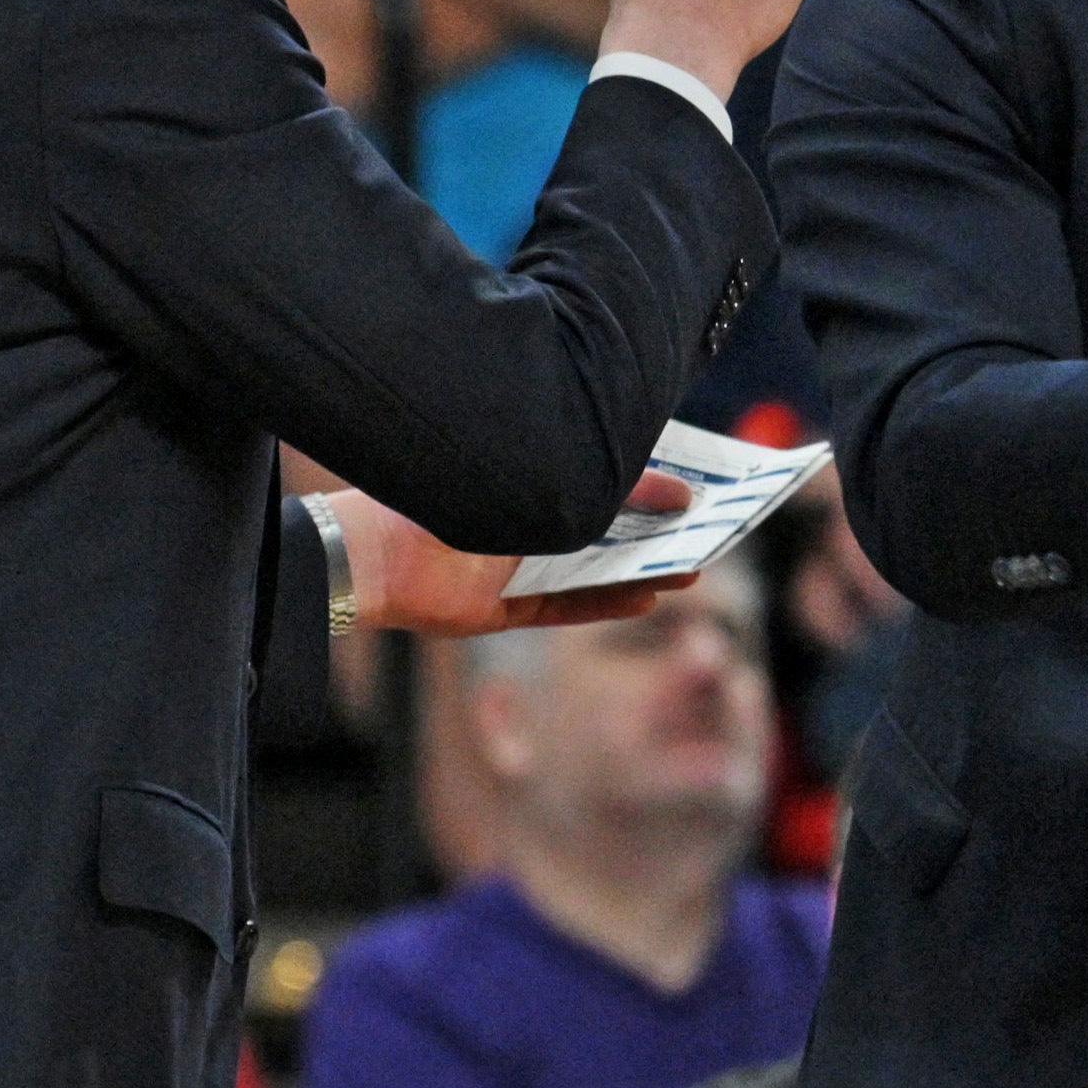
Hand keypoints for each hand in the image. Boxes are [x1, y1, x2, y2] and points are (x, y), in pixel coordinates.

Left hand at [327, 477, 692, 633]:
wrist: (379, 551)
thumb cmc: (458, 496)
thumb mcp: (551, 483)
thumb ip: (621, 490)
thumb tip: (684, 492)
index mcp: (524, 478)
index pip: (596, 481)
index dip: (646, 487)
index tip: (695, 487)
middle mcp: (519, 522)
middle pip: (600, 530)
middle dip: (653, 531)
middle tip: (708, 530)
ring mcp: (511, 567)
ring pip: (589, 573)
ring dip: (641, 572)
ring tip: (693, 568)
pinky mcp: (502, 608)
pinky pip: (564, 608)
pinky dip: (605, 604)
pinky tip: (648, 597)